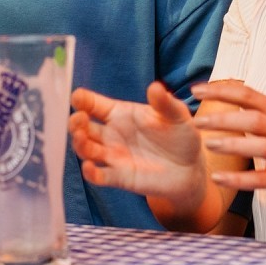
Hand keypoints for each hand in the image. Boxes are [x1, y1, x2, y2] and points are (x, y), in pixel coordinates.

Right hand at [69, 81, 208, 210]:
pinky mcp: (119, 177)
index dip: (82, 100)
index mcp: (120, 113)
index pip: (94, 104)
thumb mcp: (176, 116)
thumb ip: (164, 103)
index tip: (77, 98)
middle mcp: (111, 134)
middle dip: (75, 123)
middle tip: (78, 120)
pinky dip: (91, 173)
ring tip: (81, 138)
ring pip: (87, 149)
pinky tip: (90, 168)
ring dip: (79, 144)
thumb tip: (155, 87)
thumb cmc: (181, 136)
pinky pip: (100, 176)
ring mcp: (113, 156)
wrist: (190, 169)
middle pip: (83, 127)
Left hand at [193, 80, 265, 211]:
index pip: (248, 95)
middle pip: (253, 118)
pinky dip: (238, 179)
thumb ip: (258, 110)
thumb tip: (229, 91)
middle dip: (223, 117)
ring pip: (259, 146)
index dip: (221, 91)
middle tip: (197, 121)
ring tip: (209, 145)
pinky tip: (218, 178)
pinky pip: (261, 179)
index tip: (196, 90)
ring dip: (233, 144)